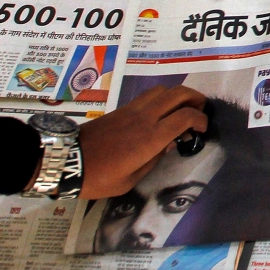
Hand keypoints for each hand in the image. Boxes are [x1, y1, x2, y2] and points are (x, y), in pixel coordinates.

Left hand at [77, 85, 207, 199]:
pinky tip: (161, 112)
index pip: (185, 117)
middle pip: (177, 94)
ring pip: (162, 89)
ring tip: (182, 108)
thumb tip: (166, 145)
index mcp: (150, 138)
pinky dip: (162, 98)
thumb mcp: (130, 180)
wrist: (67, 160)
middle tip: (200, 110)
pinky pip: (148, 95)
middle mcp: (145, 118)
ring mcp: (132, 110)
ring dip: (177, 95)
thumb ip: (153, 160)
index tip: (202, 129)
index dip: (200, 120)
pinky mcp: (121, 109)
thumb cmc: (99, 177)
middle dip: (195, 98)